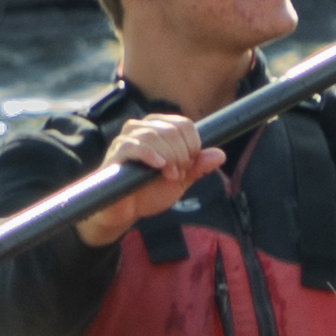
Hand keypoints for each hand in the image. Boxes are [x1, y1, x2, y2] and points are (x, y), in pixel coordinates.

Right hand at [78, 103, 219, 245]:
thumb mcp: (180, 181)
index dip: (193, 144)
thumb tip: (221, 155)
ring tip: (170, 175)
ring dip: (168, 157)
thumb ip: (198, 167)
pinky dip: (149, 154)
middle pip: (171, 129)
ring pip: (153, 135)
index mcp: (159, 129)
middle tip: (179, 174)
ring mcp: (126, 139)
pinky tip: (159, 166)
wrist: (126, 212)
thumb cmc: (150, 192)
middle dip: (181, 154)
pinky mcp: (114, 154)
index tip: (190, 164)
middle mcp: (141, 128)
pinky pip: (132, 145)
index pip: (184, 123)